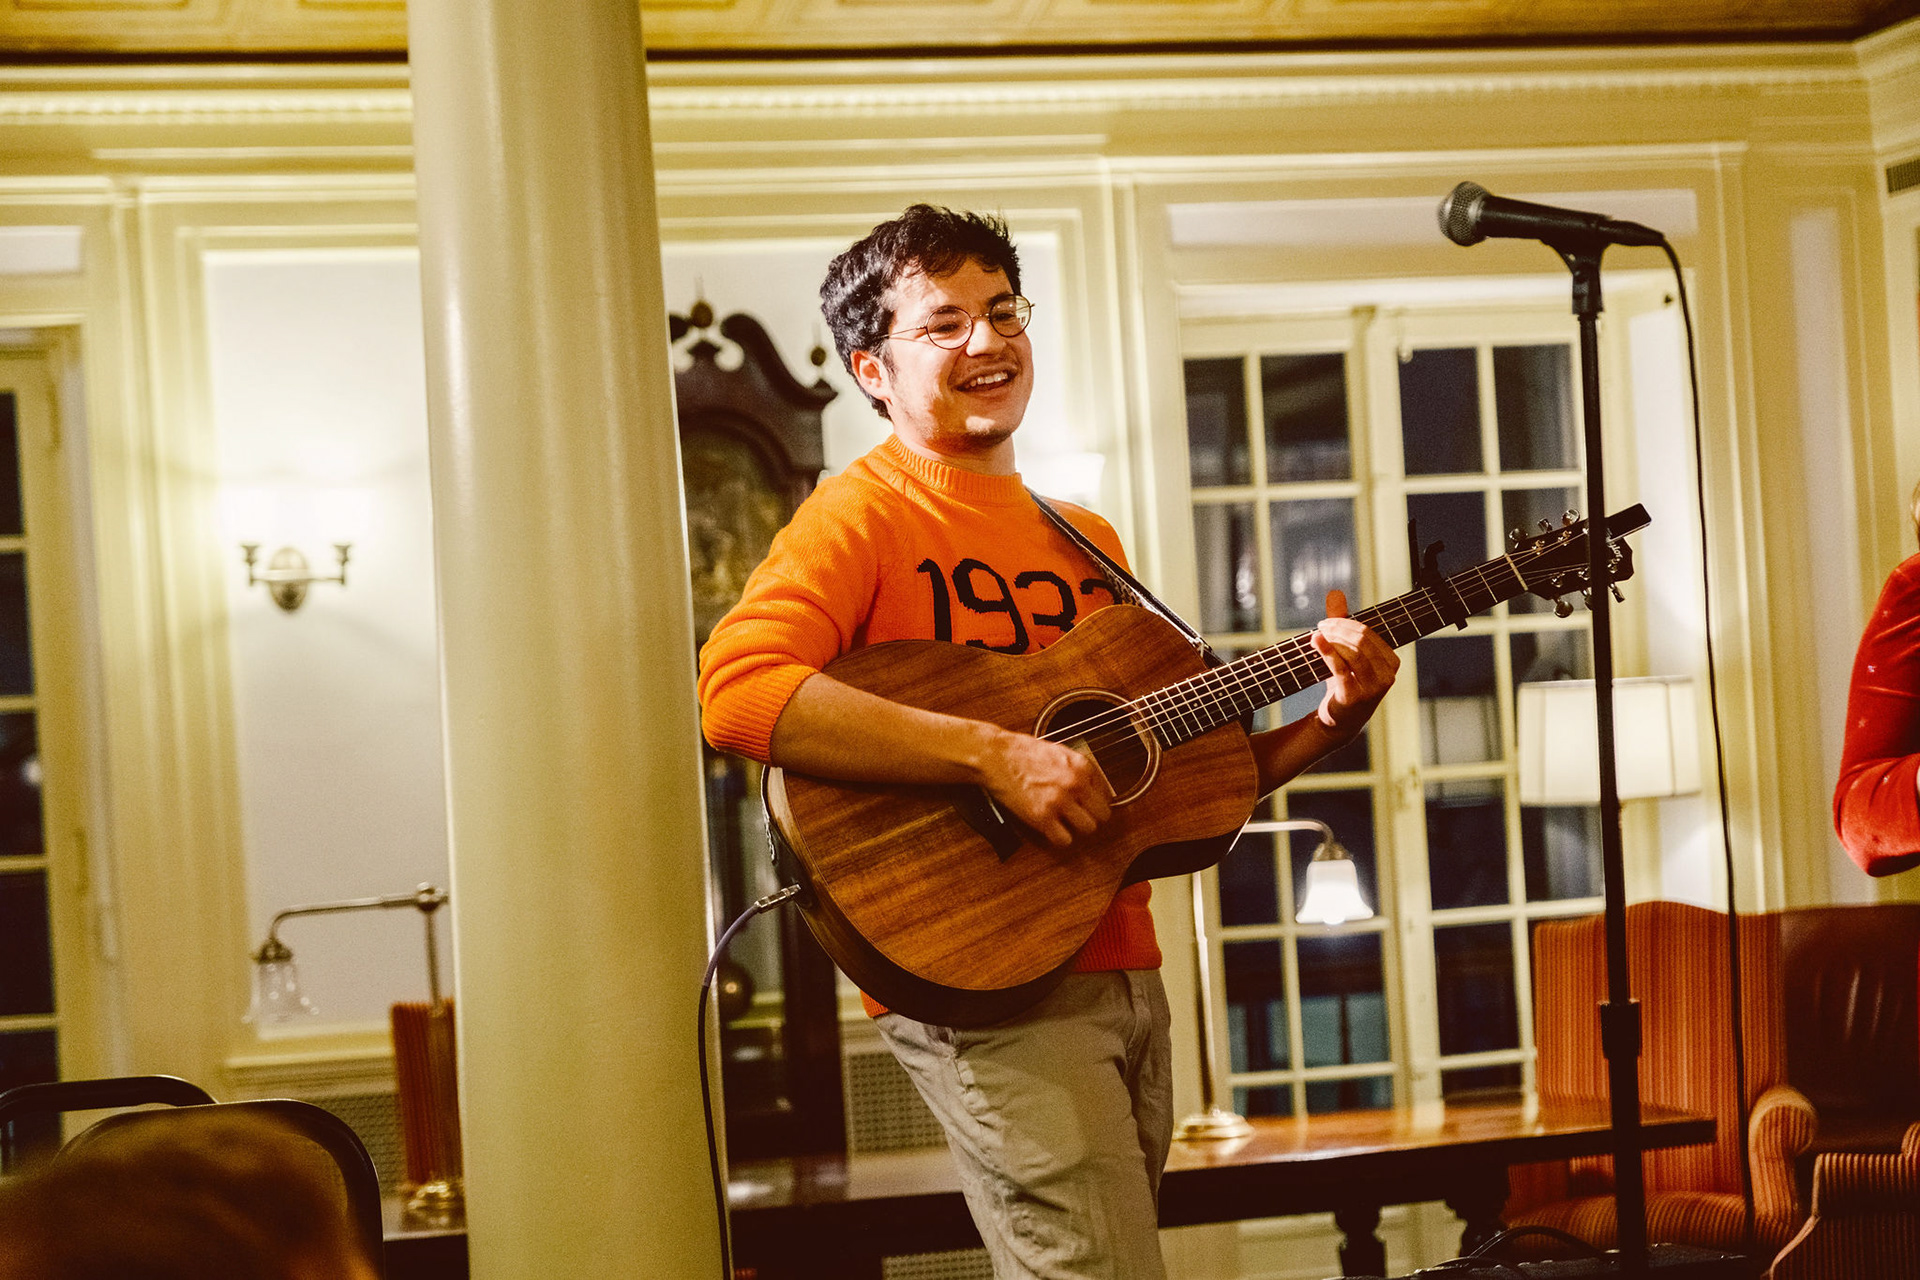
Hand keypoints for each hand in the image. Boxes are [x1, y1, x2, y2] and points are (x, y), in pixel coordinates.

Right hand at [976, 730, 1112, 848]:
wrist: (995, 756)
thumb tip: (1094, 786)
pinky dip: (1059, 837)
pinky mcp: (1041, 817)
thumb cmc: (1022, 752)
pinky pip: (1064, 839)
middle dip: (1092, 816)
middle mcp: (1074, 784)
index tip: (1088, 804)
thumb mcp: (1060, 752)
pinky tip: (1052, 828)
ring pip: (1088, 828)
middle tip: (1080, 816)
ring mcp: (1059, 801)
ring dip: (1077, 828)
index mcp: (1081, 766)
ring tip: (1066, 822)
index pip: (1107, 794)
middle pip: (1102, 815)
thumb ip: (1079, 770)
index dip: (1096, 800)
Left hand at [1310, 589, 1399, 740]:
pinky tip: (1315, 641)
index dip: (1346, 623)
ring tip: (1317, 635)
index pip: (1369, 633)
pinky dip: (1326, 650)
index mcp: (1392, 662)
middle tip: (1320, 627)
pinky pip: (1341, 667)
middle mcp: (1387, 675)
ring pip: (1352, 652)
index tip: (1326, 622)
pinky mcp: (1355, 697)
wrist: (1340, 720)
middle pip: (1361, 640)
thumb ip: (1342, 623)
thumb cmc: (1347, 682)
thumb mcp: (1347, 653)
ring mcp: (1373, 688)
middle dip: (1338, 628)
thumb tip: (1335, 593)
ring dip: (1331, 639)